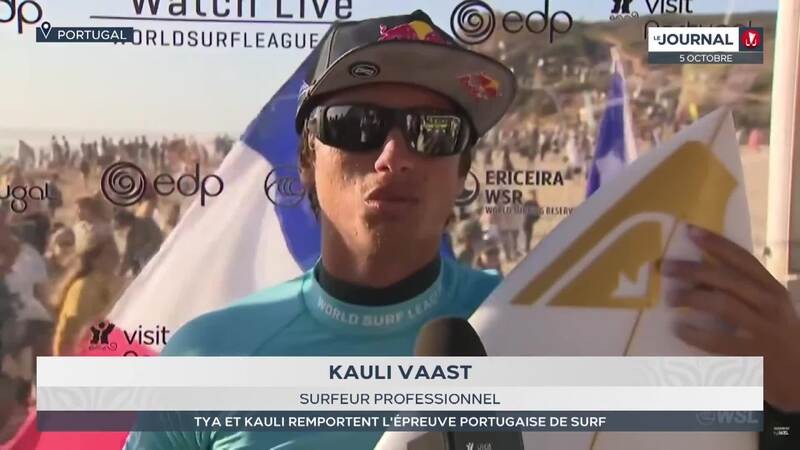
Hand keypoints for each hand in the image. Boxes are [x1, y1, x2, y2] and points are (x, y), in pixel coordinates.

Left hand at [661, 225, 799, 411]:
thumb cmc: (777, 335)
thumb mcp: (768, 307)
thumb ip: (743, 289)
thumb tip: (699, 271)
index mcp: (772, 289)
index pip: (744, 259)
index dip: (717, 243)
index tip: (690, 231)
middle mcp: (770, 305)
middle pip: (728, 279)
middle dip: (694, 270)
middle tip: (666, 268)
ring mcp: (763, 330)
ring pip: (723, 304)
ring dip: (692, 297)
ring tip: (670, 297)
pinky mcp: (752, 356)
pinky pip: (717, 341)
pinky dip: (694, 333)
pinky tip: (679, 328)